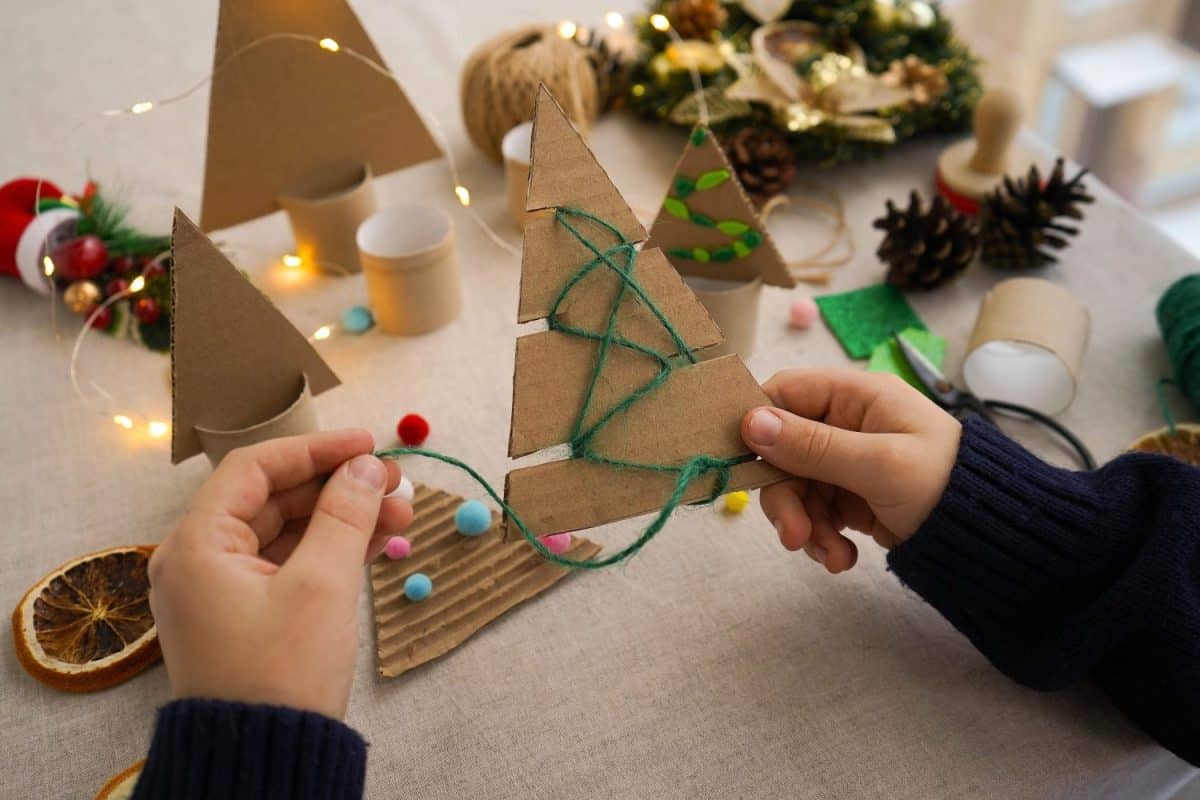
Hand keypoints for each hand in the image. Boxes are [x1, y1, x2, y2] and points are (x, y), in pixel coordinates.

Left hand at [148, 430, 412, 718]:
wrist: (264, 762)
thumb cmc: (283, 671)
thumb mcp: (322, 584)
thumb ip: (346, 515)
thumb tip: (368, 467)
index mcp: (197, 545)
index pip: (254, 469)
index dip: (315, 449)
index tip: (369, 444)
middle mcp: (199, 561)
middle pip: (273, 499)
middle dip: (338, 487)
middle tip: (396, 484)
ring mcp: (221, 591)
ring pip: (287, 532)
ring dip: (342, 519)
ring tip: (402, 515)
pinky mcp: (245, 617)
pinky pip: (289, 565)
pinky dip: (331, 551)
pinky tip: (379, 544)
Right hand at [741, 369, 960, 573]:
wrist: (992, 536)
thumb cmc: (946, 484)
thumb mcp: (879, 464)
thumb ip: (812, 446)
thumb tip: (750, 422)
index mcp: (856, 397)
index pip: (785, 393)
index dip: (757, 423)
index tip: (741, 462)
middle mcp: (847, 423)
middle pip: (783, 451)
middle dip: (787, 497)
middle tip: (795, 536)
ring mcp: (848, 461)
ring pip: (796, 488)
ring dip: (806, 526)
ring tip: (834, 557)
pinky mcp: (851, 496)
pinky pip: (815, 512)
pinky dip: (822, 538)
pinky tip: (843, 558)